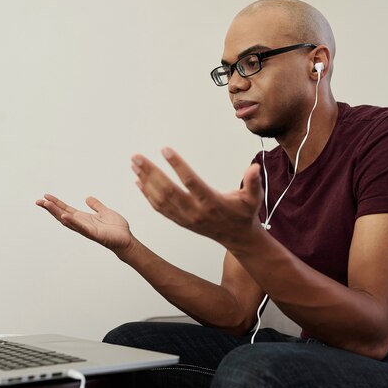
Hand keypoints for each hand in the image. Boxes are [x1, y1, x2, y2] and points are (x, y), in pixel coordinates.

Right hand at [36, 194, 132, 251]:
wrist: (126, 240)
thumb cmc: (116, 228)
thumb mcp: (105, 212)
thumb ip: (96, 205)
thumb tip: (87, 198)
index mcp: (84, 218)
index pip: (66, 209)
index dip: (56, 203)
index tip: (45, 196)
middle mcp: (82, 224)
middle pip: (62, 215)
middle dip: (50, 208)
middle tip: (38, 201)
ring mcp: (86, 230)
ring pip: (68, 221)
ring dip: (57, 213)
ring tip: (47, 205)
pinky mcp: (94, 234)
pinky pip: (81, 228)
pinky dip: (73, 222)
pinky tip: (65, 216)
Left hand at [131, 147, 263, 247]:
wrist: (237, 237)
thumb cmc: (245, 213)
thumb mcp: (253, 198)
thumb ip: (253, 182)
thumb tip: (253, 167)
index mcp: (211, 203)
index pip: (191, 182)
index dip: (177, 165)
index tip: (165, 150)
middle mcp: (195, 212)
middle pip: (168, 191)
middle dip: (151, 172)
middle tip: (137, 157)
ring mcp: (185, 218)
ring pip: (160, 199)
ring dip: (145, 181)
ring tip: (134, 163)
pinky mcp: (180, 221)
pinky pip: (159, 208)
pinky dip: (147, 195)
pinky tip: (138, 181)